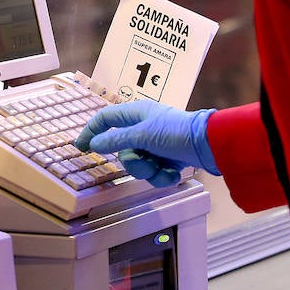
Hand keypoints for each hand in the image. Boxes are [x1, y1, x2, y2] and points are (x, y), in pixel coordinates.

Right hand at [74, 99, 218, 185]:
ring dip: (149, 172)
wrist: (209, 145)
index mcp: (136, 114)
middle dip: (133, 163)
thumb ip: (116, 140)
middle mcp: (144, 128)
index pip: (106, 119)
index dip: (91, 131)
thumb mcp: (143, 135)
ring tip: (162, 168)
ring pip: (138, 165)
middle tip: (144, 161)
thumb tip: (94, 143)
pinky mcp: (168, 159)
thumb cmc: (177, 132)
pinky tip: (173, 173)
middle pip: (123, 151)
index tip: (81, 147)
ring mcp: (156, 145)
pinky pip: (154, 172)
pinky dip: (162, 176)